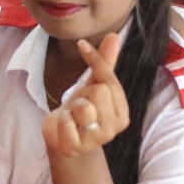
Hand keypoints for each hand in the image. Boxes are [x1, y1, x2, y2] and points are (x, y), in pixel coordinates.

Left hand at [42, 34, 129, 158]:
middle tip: (78, 106)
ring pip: (83, 107)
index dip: (94, 60)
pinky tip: (65, 128)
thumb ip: (105, 62)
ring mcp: (98, 139)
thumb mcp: (92, 85)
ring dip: (71, 108)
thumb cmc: (80, 111)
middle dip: (82, 94)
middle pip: (99, 91)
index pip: (110, 78)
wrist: (63, 139)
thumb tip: (114, 35)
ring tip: (72, 116)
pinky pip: (66, 122)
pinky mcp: (78, 147)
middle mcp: (115, 127)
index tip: (81, 45)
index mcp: (123, 111)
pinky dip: (60, 121)